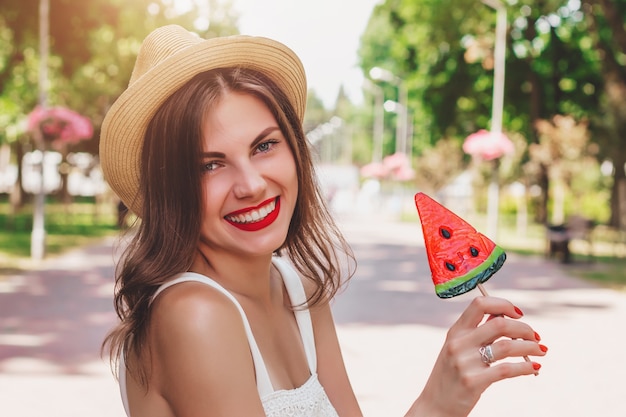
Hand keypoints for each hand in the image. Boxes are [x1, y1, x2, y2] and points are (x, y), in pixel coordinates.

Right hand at [407, 296, 546, 416]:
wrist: (435, 405)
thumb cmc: (452, 375)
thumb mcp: (458, 348)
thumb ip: (478, 332)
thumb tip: (505, 315)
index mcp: (455, 331)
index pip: (480, 304)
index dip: (504, 305)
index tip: (518, 314)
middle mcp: (459, 343)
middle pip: (499, 324)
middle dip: (524, 328)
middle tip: (536, 336)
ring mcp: (465, 362)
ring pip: (507, 346)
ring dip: (530, 347)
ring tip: (541, 351)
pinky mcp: (473, 382)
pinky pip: (507, 370)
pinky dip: (525, 367)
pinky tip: (533, 367)